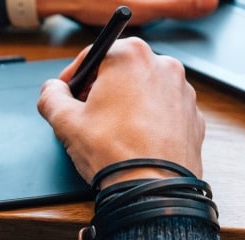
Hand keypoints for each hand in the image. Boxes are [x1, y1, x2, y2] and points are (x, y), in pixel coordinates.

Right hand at [37, 37, 204, 185]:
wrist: (153, 189)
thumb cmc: (113, 151)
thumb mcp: (66, 122)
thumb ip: (52, 97)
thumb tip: (51, 90)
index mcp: (131, 56)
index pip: (95, 54)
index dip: (76, 75)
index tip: (67, 92)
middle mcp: (163, 65)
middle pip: (123, 68)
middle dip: (102, 87)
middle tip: (87, 112)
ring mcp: (182, 89)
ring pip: (146, 88)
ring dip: (128, 102)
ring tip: (113, 129)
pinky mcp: (193, 113)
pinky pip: (165, 108)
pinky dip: (151, 117)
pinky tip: (137, 138)